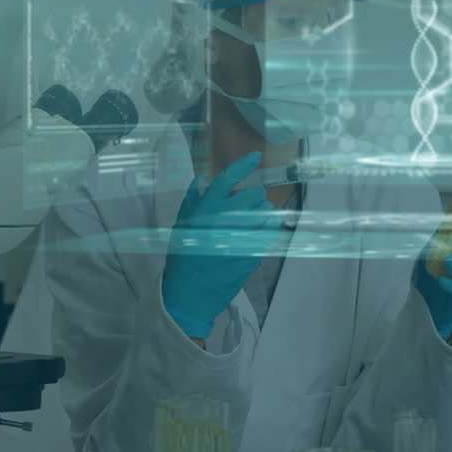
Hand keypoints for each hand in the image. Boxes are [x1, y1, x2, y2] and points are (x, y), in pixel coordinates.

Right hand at [163, 151, 275, 338]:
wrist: (190, 295)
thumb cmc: (183, 259)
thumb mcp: (181, 227)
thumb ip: (192, 202)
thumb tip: (201, 179)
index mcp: (204, 211)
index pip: (226, 180)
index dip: (244, 165)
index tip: (257, 156)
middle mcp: (223, 220)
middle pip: (253, 195)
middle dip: (254, 197)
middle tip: (248, 206)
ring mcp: (240, 237)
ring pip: (266, 212)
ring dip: (263, 213)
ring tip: (253, 221)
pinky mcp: (252, 254)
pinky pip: (270, 233)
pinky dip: (268, 229)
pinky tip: (261, 232)